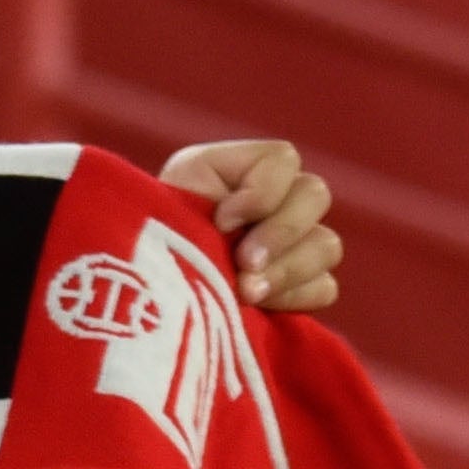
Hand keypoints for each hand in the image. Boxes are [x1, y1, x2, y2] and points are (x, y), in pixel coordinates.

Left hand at [158, 140, 339, 316]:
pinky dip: (295, 297)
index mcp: (245, 170)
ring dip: (288, 270)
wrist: (141, 294)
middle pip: (315, 196)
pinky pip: (324, 287)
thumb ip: (204, 190)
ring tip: (246, 293)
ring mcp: (295, 244)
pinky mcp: (300, 287)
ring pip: (326, 244)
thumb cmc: (147, 237)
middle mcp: (279, 199)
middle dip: (280, 232)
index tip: (221, 221)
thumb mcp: (165, 197)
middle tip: (244, 263)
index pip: (284, 160)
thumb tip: (236, 222)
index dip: (260, 192)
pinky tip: (261, 307)